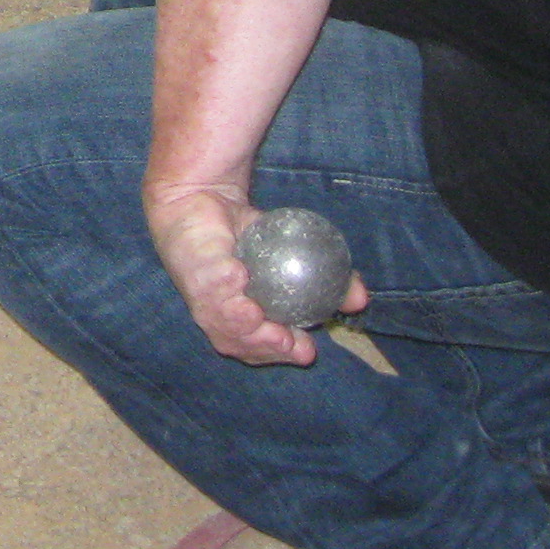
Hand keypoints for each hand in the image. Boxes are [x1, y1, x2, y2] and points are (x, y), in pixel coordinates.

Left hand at [147, 180, 366, 365]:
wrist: (201, 195)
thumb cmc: (245, 231)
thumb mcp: (292, 253)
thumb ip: (327, 278)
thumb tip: (360, 297)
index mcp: (236, 315)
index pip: (258, 345)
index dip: (281, 353)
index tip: (308, 350)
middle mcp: (214, 310)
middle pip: (237, 342)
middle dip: (263, 348)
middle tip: (290, 342)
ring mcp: (198, 292)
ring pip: (220, 320)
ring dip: (241, 325)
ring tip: (260, 318)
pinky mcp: (189, 269)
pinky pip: (208, 280)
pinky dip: (222, 284)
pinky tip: (239, 277)